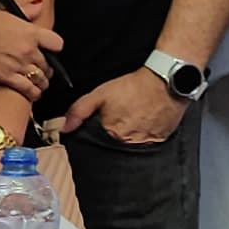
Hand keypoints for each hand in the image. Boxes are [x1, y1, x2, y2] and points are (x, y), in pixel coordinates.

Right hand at [0, 0, 60, 99]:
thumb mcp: (8, 11)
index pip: (57, 44)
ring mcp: (18, 64)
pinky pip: (27, 89)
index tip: (51, 53)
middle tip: (44, 72)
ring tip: (40, 85)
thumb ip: (27, 11)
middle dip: (47, 70)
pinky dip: (33, 94)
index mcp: (30, 32)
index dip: (55, 49)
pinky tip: (33, 94)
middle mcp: (28, 49)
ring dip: (42, 83)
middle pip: (48, 65)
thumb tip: (39, 5)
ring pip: (40, 79)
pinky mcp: (6, 77)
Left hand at [60, 65, 187, 146]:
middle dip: (116, 137)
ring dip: (131, 136)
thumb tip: (63, 127)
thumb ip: (79, 110)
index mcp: (113, 134)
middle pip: (117, 147)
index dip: (101, 136)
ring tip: (135, 120)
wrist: (165, 81)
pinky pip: (150, 142)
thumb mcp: (101, 93)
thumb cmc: (133, 86)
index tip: (105, 127)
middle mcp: (130, 143)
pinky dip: (146, 135)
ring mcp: (147, 143)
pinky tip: (146, 122)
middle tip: (123, 119)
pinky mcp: (161, 139)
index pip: (100, 145)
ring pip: (133, 146)